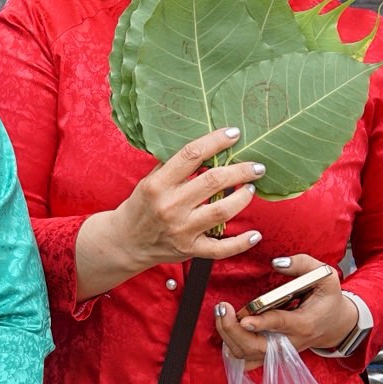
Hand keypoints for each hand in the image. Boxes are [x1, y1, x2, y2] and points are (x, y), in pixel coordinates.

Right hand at [100, 128, 266, 265]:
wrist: (126, 242)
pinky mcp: (189, 249)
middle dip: (240, 170)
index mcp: (158, 184)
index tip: (234, 134)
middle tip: (256, 166)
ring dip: (242, 198)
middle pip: (213, 181)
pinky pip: (221, 248)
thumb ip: (173, 167)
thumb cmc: (140, 207)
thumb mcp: (149, 181)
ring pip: (222, 210)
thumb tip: (207, 147)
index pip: (191, 155)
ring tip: (250, 189)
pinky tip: (255, 235)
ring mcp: (181, 230)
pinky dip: (241, 243)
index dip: (216, 141)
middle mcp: (170, 206)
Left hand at [218, 255, 357, 358]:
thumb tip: (277, 263)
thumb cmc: (328, 299)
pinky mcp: (271, 355)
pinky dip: (233, 348)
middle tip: (222, 308)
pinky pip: (247, 360)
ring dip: (229, 337)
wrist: (334, 325)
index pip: (281, 324)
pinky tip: (226, 330)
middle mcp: (290, 342)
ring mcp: (279, 352)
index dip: (262, 322)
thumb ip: (303, 265)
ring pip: (248, 355)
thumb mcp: (325, 277)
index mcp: (304, 323)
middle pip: (256, 346)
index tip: (244, 319)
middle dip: (234, 331)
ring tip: (221, 314)